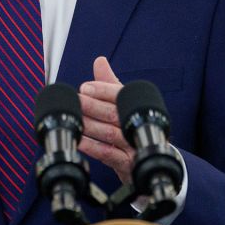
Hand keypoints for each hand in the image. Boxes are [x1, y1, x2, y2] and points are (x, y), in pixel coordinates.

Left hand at [78, 56, 135, 185]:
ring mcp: (133, 146)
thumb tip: (100, 61)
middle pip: (114, 113)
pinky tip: (79, 141)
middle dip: (93, 106)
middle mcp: (136, 126)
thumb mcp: (124, 104)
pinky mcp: (127, 164)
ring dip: (90, 125)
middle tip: (76, 100)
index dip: (103, 90)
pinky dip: (92, 147)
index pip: (121, 96)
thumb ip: (110, 84)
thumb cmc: (132, 128)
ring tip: (74, 118)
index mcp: (136, 108)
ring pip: (110, 133)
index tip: (85, 87)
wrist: (149, 159)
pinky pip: (109, 154)